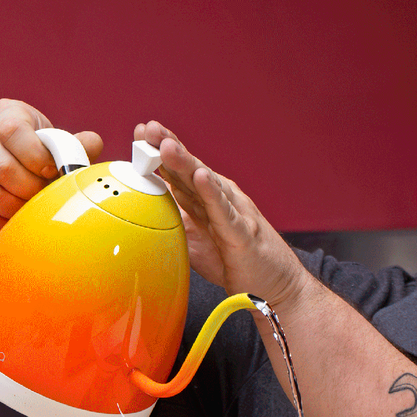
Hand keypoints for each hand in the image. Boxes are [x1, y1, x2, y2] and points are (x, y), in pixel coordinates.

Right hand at [0, 99, 102, 234]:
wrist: (5, 178)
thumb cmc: (38, 160)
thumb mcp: (56, 149)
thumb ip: (75, 149)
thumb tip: (93, 142)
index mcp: (6, 112)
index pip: (12, 129)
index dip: (35, 156)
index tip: (51, 171)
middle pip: (2, 168)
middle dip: (31, 191)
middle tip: (44, 199)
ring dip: (16, 210)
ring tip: (31, 211)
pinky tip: (12, 223)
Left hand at [134, 120, 307, 309]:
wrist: (277, 286)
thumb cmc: (237, 261)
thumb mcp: (197, 241)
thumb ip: (175, 225)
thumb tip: (144, 217)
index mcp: (207, 200)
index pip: (180, 172)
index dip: (159, 153)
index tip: (139, 133)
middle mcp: (221, 199)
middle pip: (190, 170)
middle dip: (168, 147)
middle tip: (147, 129)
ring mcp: (234, 213)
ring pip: (206, 184)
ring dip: (186, 164)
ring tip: (166, 146)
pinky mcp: (243, 235)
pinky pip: (226, 213)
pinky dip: (213, 195)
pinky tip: (202, 178)